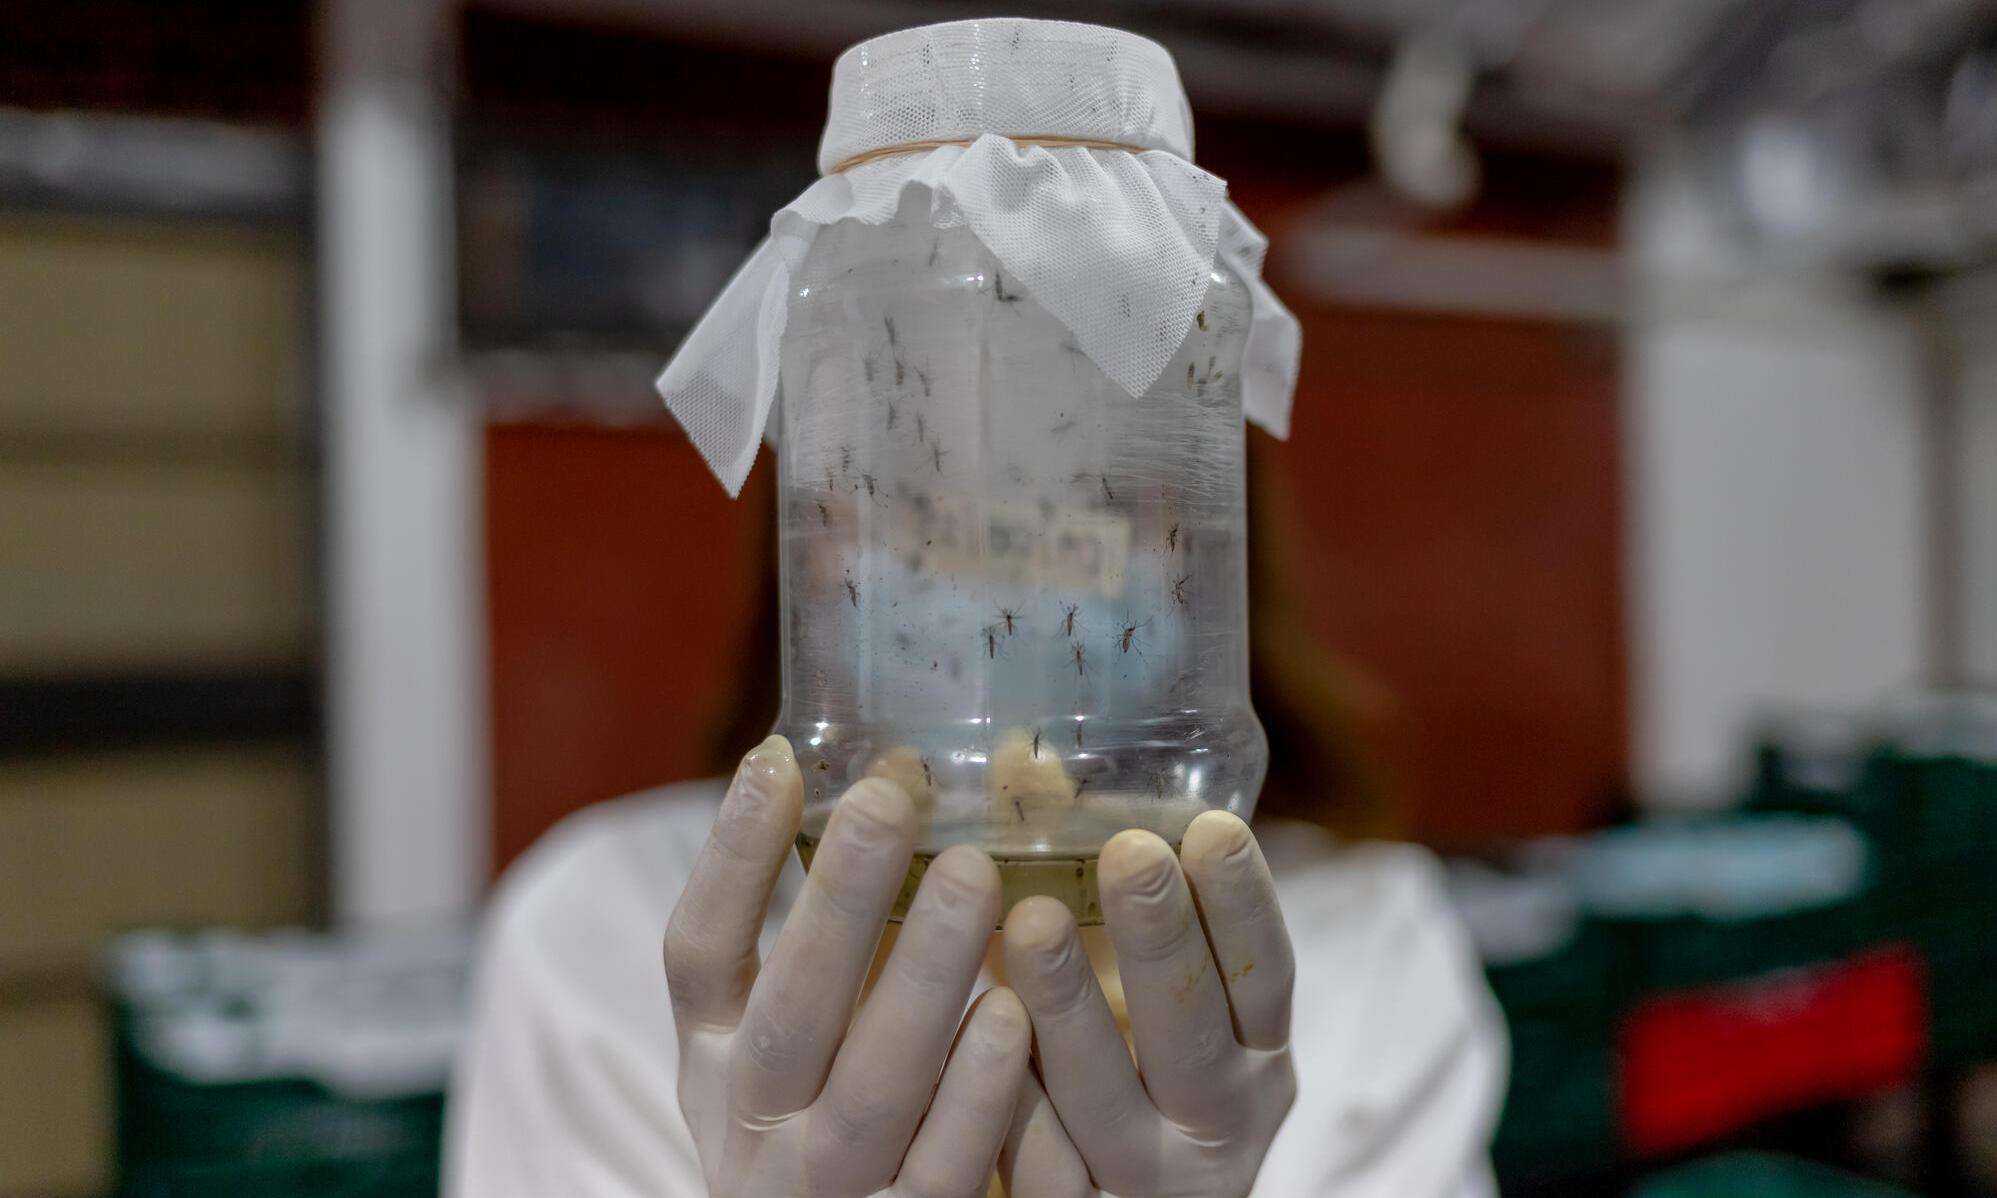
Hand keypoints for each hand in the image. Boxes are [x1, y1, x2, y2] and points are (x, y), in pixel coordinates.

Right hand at [664, 735, 1029, 1197]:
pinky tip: (1014, 1015)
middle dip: (836, 900)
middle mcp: (753, 1132)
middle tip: (891, 798)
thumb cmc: (828, 1128)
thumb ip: (829, 940)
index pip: (698, 955)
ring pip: (872, 1091)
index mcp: (712, 1065)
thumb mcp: (794, 1047)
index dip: (732, 859)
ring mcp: (826, 1194)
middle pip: (787, 1013)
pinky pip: (943, 1169)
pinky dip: (977, 1095)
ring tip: (974, 876)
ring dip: (922, 979)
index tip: (779, 758)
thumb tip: (893, 773)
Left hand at [1000, 812, 1296, 1197]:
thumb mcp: (1141, 982)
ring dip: (1074, 1011)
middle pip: (1193, 1034)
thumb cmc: (1126, 1063)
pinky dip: (1011, 1108)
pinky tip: (979, 1039)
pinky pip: (1038, 1168)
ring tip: (1031, 921)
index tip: (1210, 826)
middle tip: (1129, 853)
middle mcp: (1218, 1123)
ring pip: (1106, 1103)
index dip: (1242, 904)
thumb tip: (1021, 761)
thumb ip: (1105, 887)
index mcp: (1256, 1056)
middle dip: (1162, 940)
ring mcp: (1144, 1181)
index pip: (1265, 976)